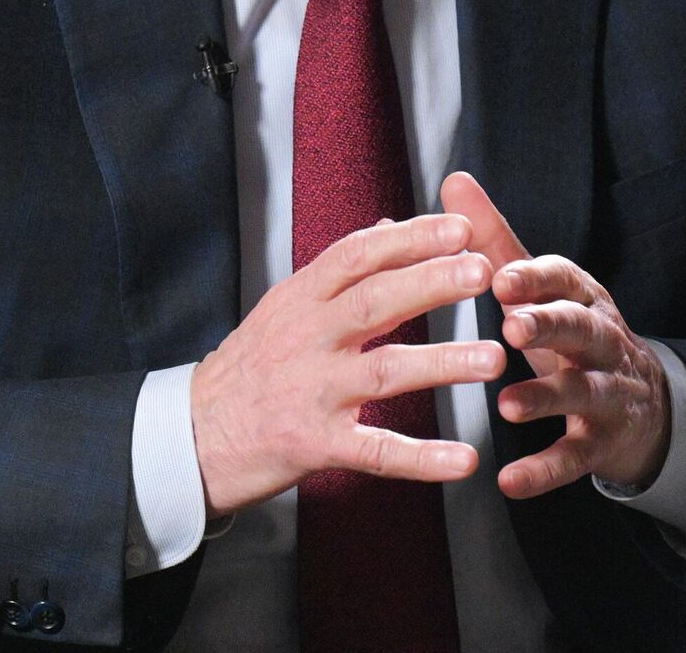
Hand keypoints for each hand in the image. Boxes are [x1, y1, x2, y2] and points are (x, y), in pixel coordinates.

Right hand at [190, 213, 508, 517]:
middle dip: (431, 283)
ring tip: (493, 359)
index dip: (410, 239)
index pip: (358, 256)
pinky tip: (464, 459)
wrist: (192, 435)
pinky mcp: (314, 445)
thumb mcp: (282, 306)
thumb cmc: (246, 369)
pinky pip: (377, 451)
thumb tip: (385, 226)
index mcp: (299, 299)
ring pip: (384, 371)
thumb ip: (337, 271)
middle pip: (374, 301)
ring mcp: (310, 392)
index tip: (459, 227)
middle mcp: (305, 339)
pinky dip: (423, 458)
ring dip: (441, 363)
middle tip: (482, 272)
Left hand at [438, 171, 670, 497]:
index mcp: (581, 295)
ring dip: (546, 398)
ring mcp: (607, 392)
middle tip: (511, 326)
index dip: (534, 278)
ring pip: (583, 391)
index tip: (500, 276)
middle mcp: (601, 339)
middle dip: (548, 325)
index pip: (563, 277)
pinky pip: (575, 457)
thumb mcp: (540, 285)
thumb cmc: (571, 331)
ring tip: (507, 405)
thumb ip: (496, 238)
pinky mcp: (602, 443)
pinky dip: (545, 470)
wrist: (644, 403)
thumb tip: (454, 180)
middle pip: (581, 327)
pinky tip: (510, 481)